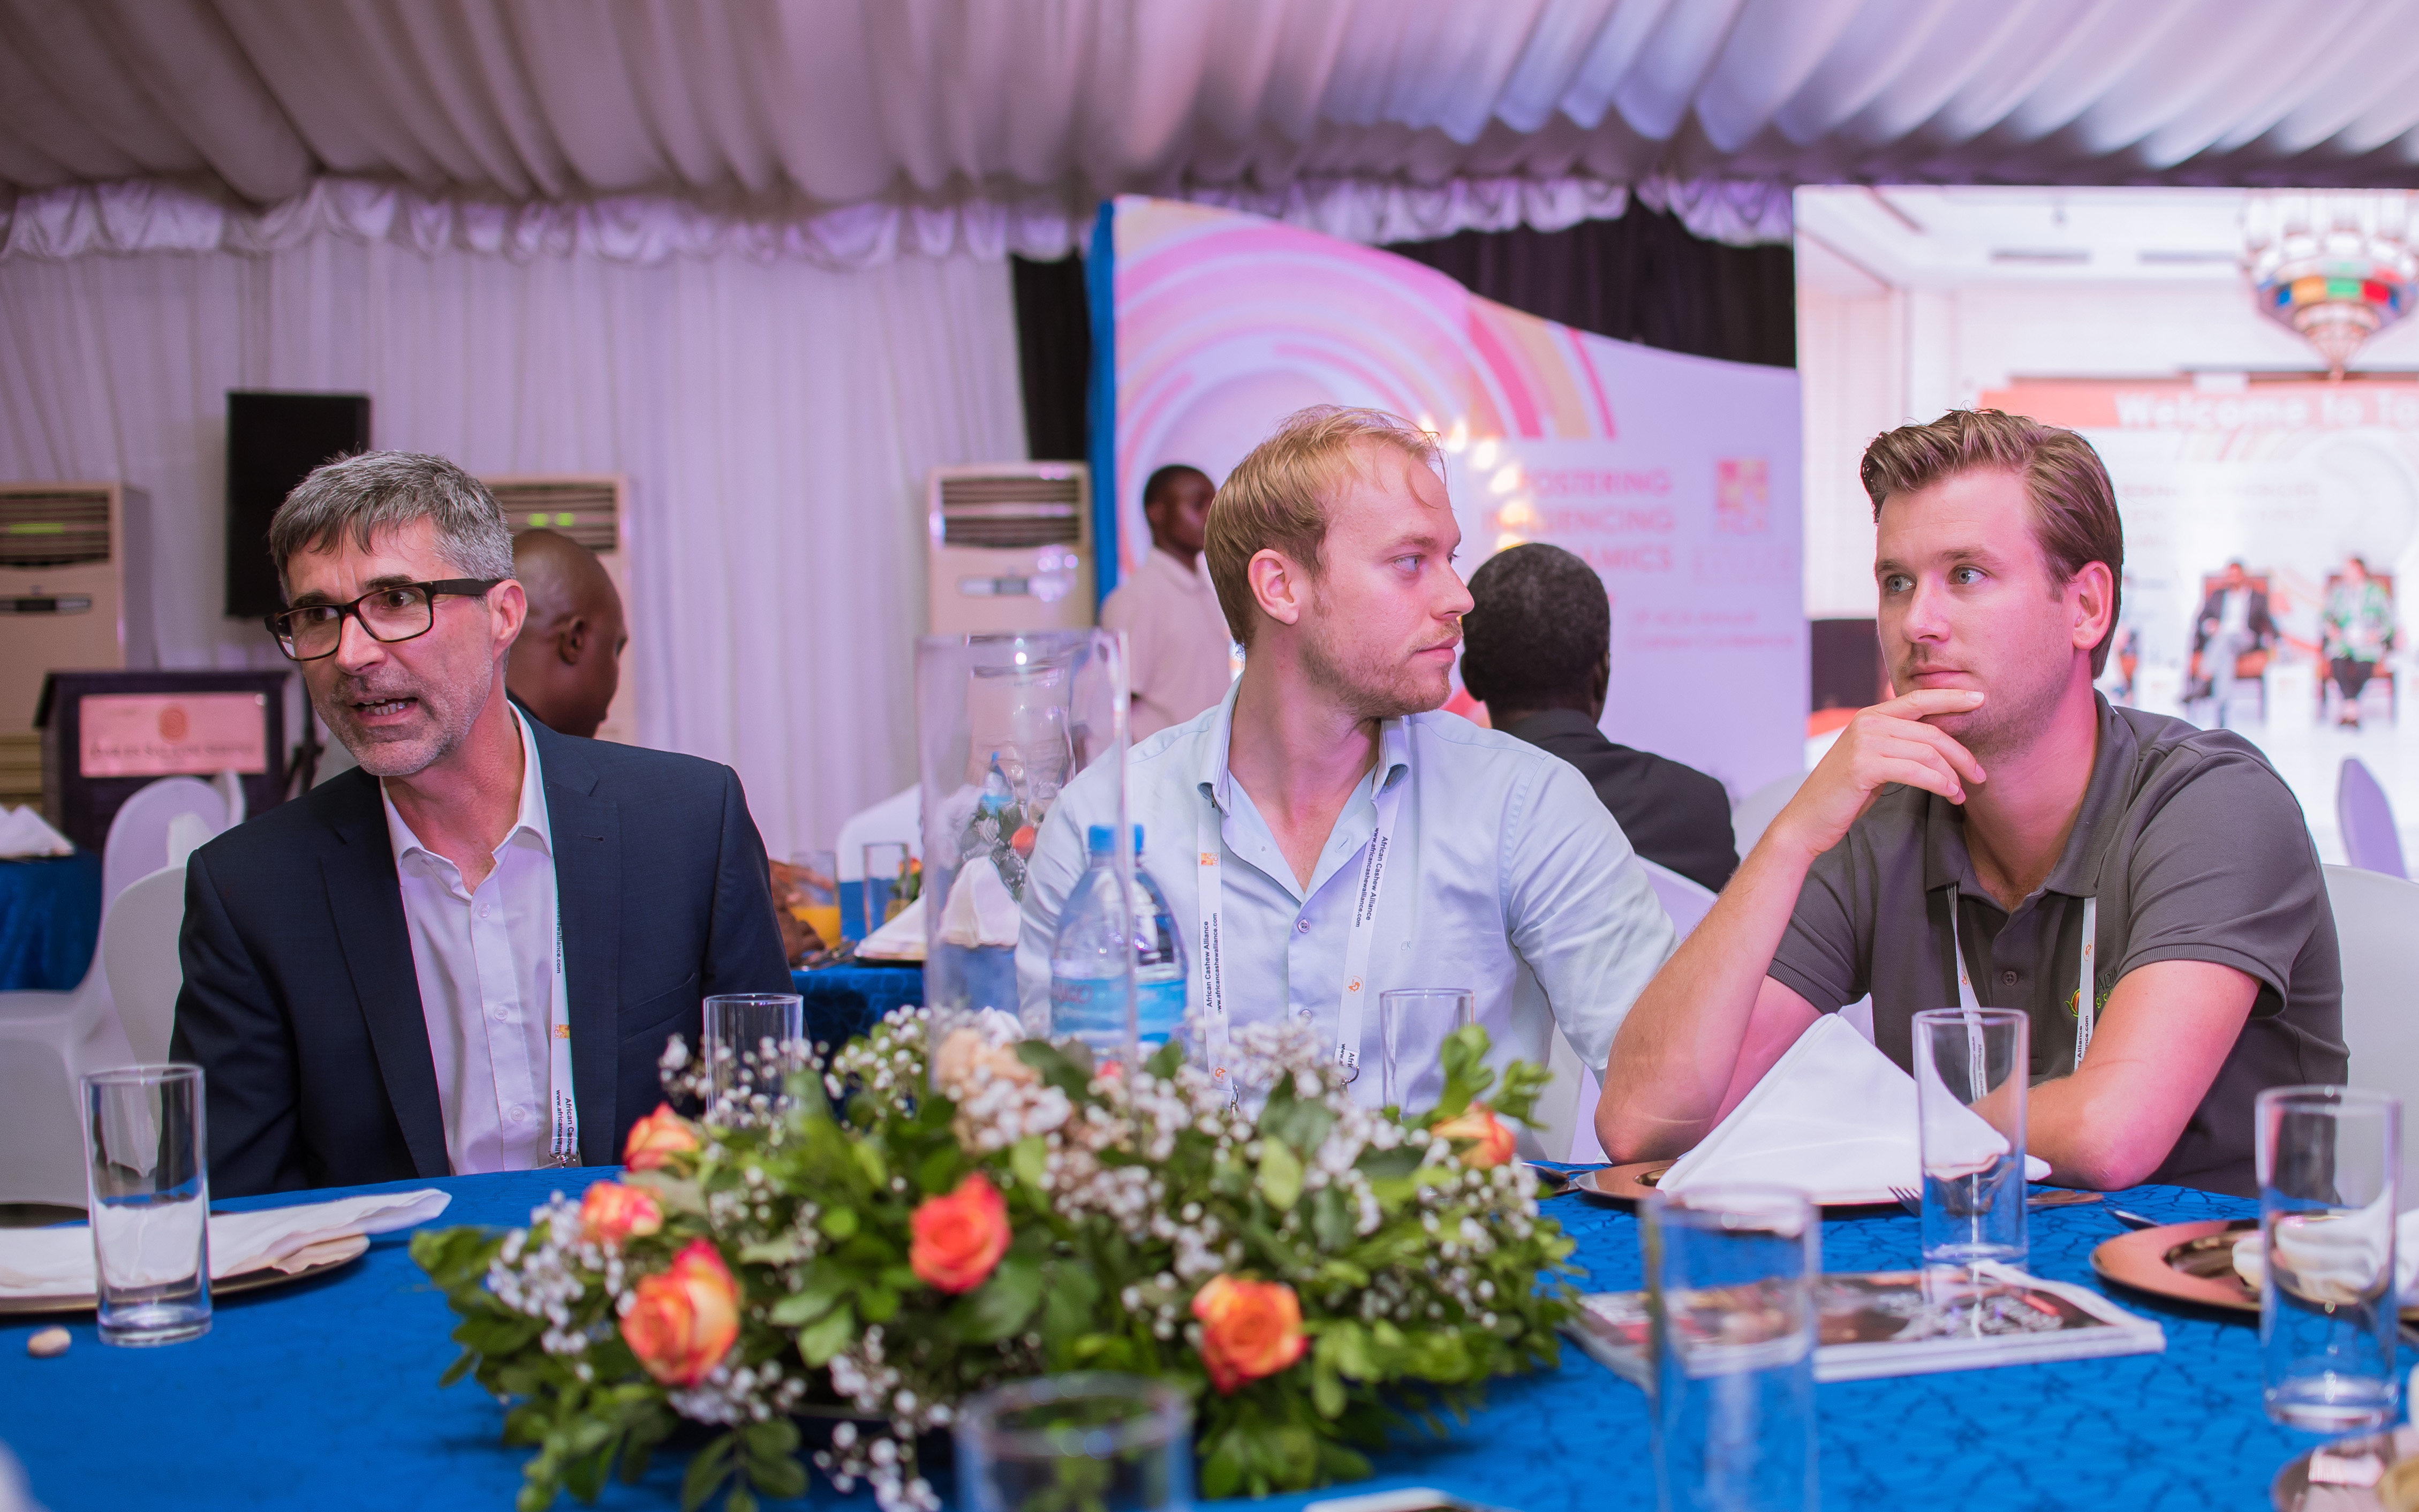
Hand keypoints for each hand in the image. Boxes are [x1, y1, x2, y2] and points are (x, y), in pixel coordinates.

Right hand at [1765, 689, 1986, 861]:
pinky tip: (1949, 793)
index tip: (1980, 699)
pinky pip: (1915, 770)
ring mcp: (1864, 742)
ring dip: (1952, 775)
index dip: (1951, 698)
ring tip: (1962, 793)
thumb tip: (1938, 743)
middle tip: (1979, 775)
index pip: (1918, 699)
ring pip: (1927, 752)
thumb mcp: (1874, 760)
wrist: (1808, 819)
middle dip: (1962, 754)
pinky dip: (1938, 783)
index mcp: (1870, 716)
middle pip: (1930, 732)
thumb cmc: (1845, 794)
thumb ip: (1898, 745)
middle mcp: (1867, 722)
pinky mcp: (1864, 765)